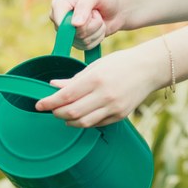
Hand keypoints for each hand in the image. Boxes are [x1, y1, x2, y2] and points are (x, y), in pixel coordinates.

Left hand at [35, 39, 167, 126]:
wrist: (148, 69)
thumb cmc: (120, 63)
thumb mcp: (95, 66)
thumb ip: (74, 79)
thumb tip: (53, 86)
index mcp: (95, 79)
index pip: (65, 96)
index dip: (49, 102)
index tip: (38, 105)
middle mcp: (104, 95)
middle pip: (71, 112)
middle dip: (56, 112)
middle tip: (50, 109)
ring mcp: (113, 107)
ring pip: (83, 122)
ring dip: (68, 120)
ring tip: (63, 114)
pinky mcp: (120, 115)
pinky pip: (96, 123)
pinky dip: (84, 122)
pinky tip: (80, 116)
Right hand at [50, 0, 127, 50]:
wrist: (115, 9)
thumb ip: (84, 6)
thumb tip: (75, 24)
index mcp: (59, 4)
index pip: (60, 22)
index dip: (77, 22)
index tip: (91, 12)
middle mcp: (60, 19)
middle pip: (73, 33)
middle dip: (92, 24)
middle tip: (96, 13)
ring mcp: (68, 32)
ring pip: (82, 40)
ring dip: (97, 30)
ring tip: (98, 18)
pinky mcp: (77, 42)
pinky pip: (87, 46)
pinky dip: (98, 37)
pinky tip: (99, 28)